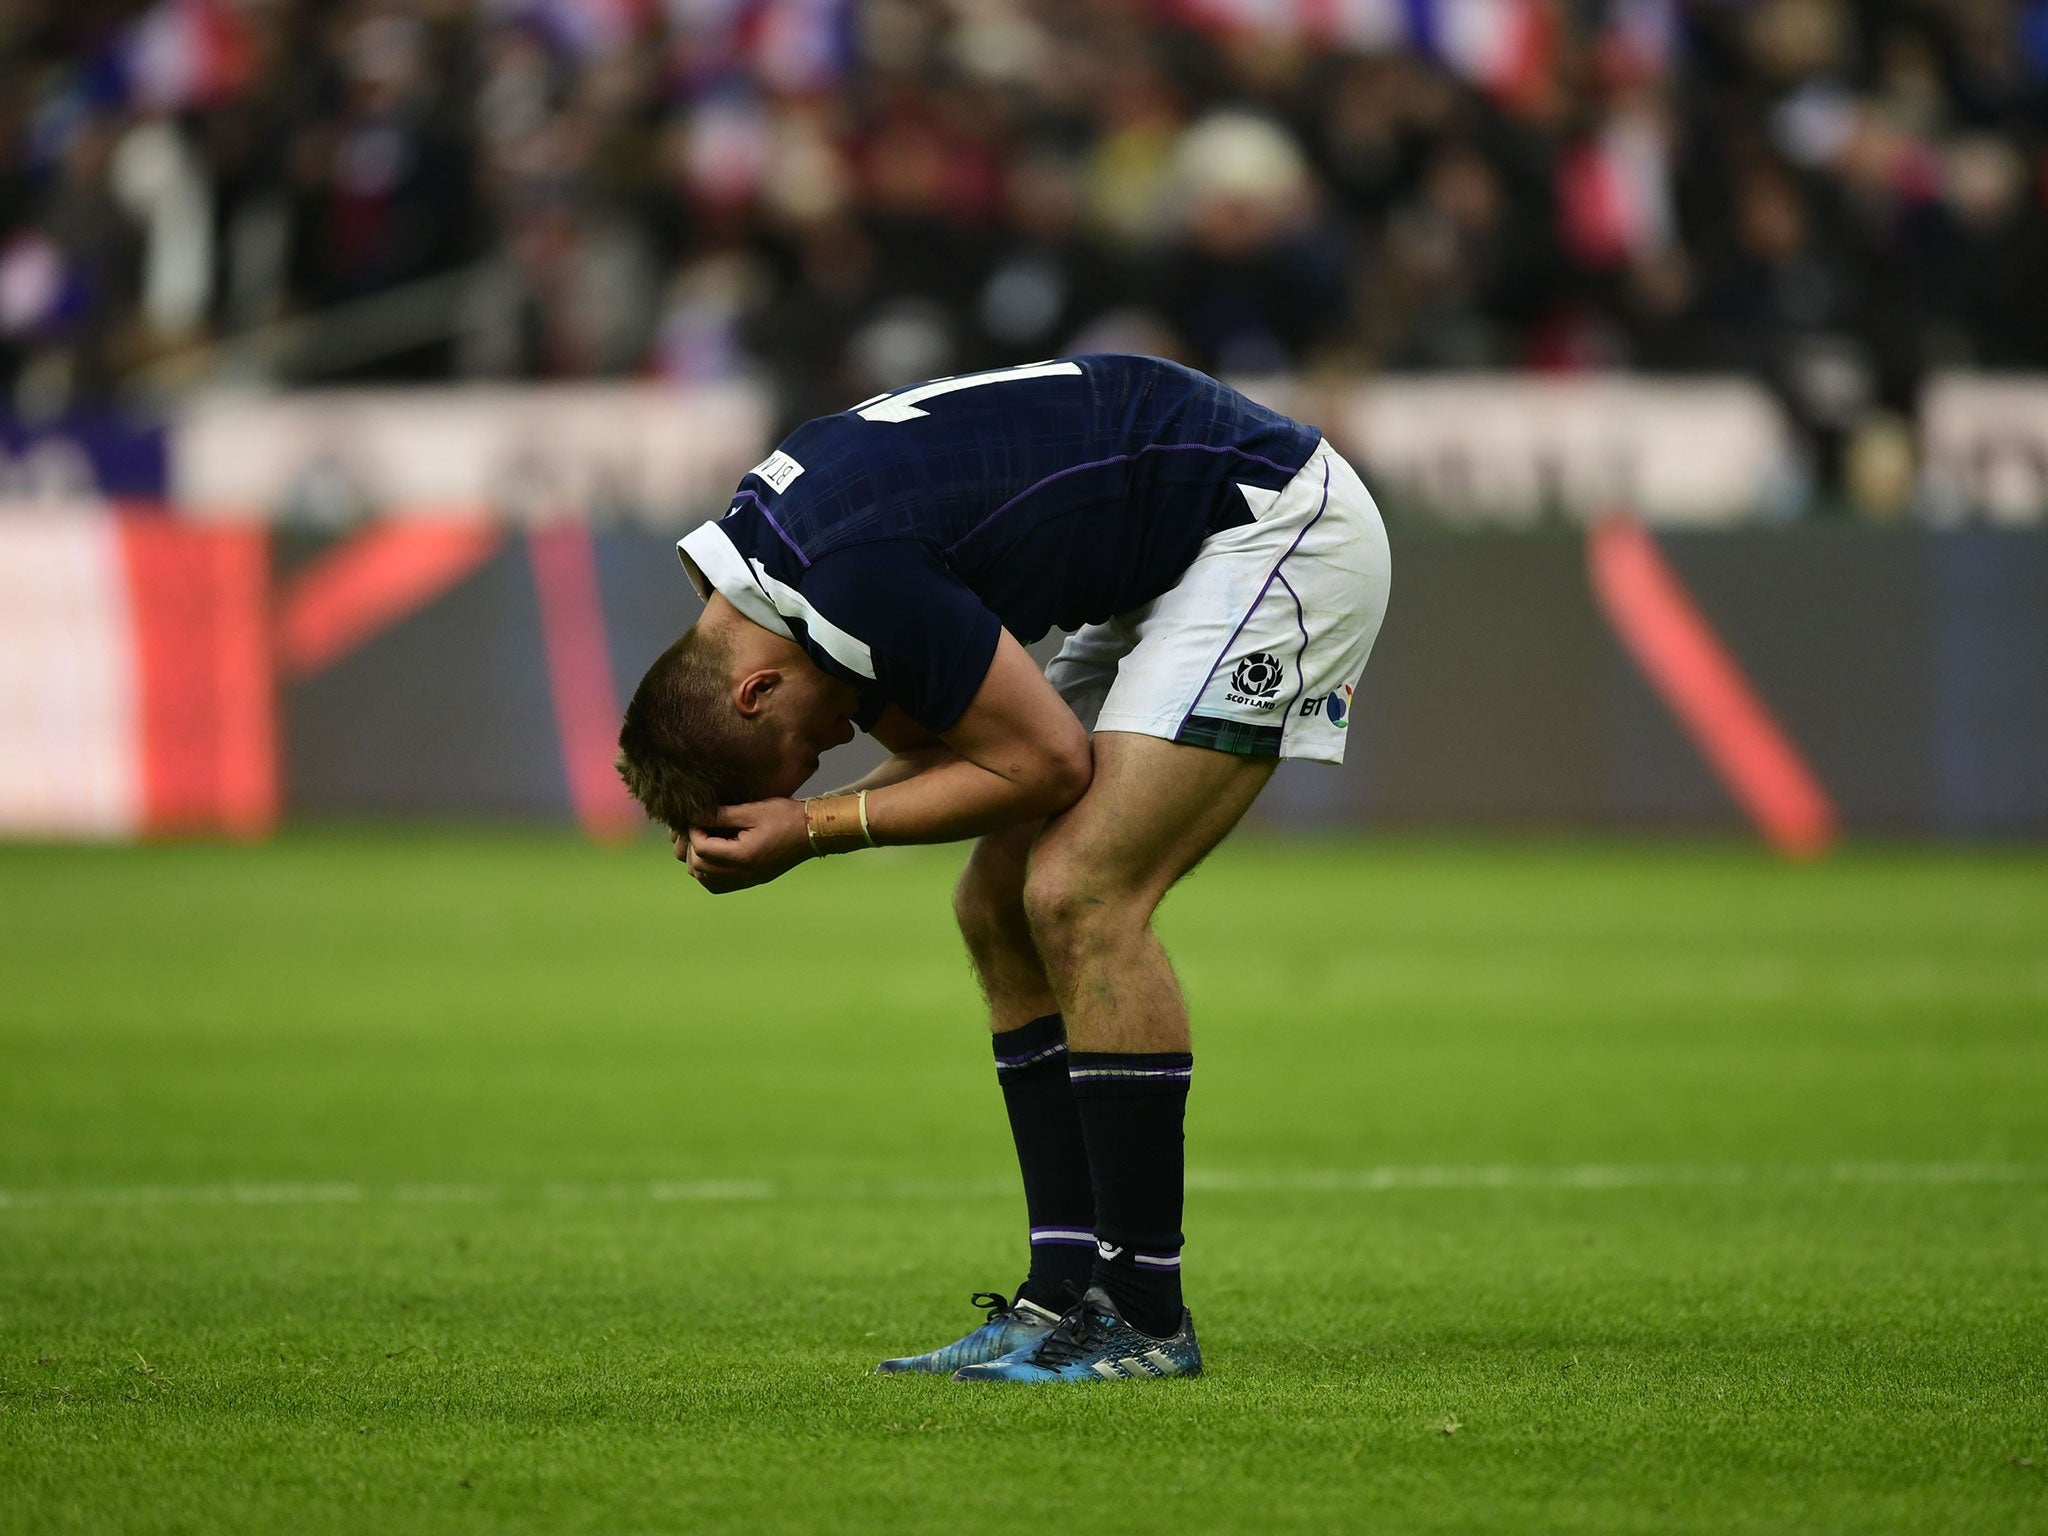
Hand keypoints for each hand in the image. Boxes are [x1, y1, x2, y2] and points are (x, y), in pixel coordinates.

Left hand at [677, 799, 810, 893]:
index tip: (699, 818)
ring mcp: (747, 880)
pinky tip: (715, 855)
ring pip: (705, 880)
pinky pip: (718, 886)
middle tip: (700, 829)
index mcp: (743, 855)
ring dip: (699, 861)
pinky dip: (709, 873)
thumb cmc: (786, 817)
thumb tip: (696, 815)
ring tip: (706, 841)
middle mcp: (744, 873)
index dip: (694, 832)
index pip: (702, 850)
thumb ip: (722, 815)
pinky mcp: (751, 880)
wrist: (812, 832)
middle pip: (699, 868)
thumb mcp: (753, 810)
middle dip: (693, 847)